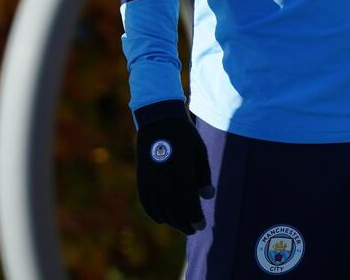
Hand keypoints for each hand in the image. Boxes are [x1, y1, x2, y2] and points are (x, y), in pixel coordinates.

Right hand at [135, 101, 213, 234]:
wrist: (158, 120)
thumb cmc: (184, 135)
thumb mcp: (199, 150)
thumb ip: (203, 174)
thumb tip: (208, 196)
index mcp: (181, 169)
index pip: (188, 202)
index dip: (194, 217)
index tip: (201, 225)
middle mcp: (164, 177)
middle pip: (174, 209)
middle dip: (185, 222)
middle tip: (194, 229)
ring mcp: (150, 179)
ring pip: (160, 209)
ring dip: (172, 220)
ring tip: (182, 225)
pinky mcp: (142, 179)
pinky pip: (148, 203)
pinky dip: (156, 213)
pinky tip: (164, 218)